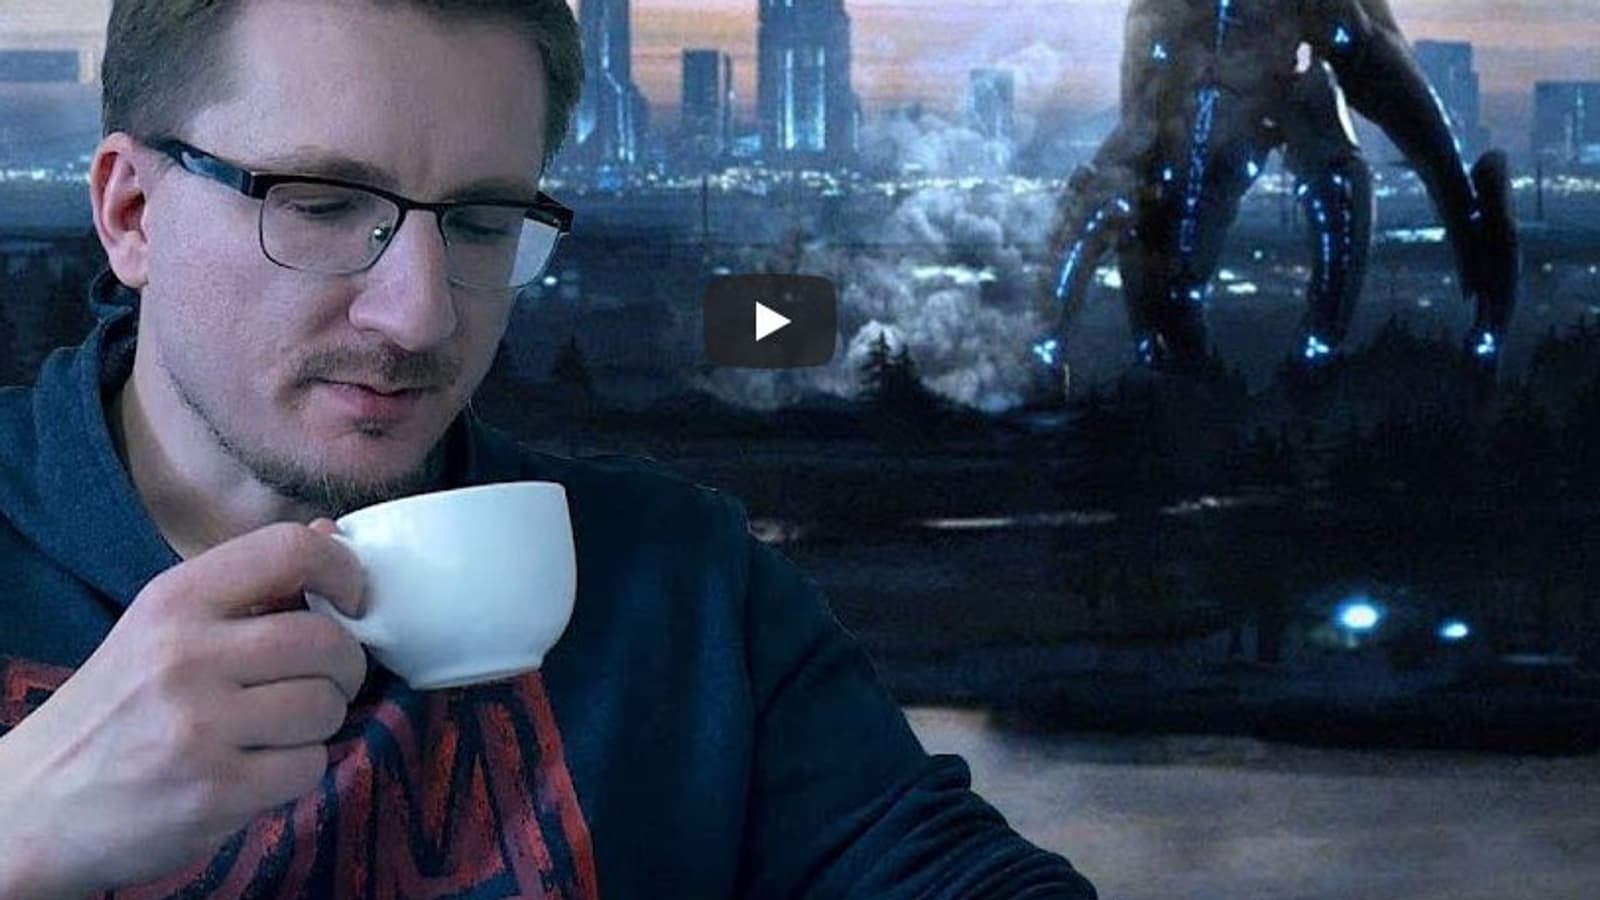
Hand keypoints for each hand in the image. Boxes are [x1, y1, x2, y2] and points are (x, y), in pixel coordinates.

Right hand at [0, 521, 366, 898]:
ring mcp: (199, 727)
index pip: (289, 551)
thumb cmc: (115, 708)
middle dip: (344, 665)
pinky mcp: (214, 792)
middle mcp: (185, 656)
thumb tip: (333, 535)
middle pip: (326, 641)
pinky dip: (298, 771)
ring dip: (320, 722)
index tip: (352, 601)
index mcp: (175, 600)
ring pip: (326, 707)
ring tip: (277, 728)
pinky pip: (309, 766)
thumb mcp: (163, 627)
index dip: (344, 570)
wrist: (34, 806)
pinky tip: (257, 768)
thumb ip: (249, 584)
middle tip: (321, 680)